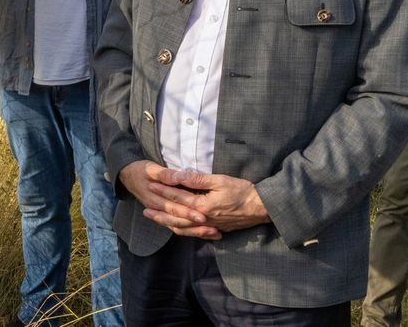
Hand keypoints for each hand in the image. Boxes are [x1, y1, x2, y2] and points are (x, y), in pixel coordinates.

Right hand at [118, 161, 219, 238]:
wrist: (128, 176)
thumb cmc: (140, 171)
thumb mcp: (150, 169)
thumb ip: (165, 174)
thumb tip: (179, 177)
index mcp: (154, 198)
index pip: (173, 207)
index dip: (188, 211)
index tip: (203, 215)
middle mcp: (158, 209)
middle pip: (178, 220)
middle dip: (196, 225)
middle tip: (213, 227)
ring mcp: (160, 214)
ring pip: (178, 227)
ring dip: (196, 232)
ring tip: (214, 234)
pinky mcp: (164, 216)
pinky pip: (177, 228)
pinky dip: (192, 232)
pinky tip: (206, 234)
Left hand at [144, 168, 269, 237]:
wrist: (262, 208)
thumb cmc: (243, 191)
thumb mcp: (220, 180)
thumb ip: (198, 179)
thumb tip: (178, 174)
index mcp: (203, 206)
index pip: (177, 197)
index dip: (162, 190)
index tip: (150, 184)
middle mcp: (203, 219)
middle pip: (176, 217)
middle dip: (159, 212)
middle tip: (144, 209)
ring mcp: (209, 227)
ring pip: (183, 228)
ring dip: (168, 223)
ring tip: (155, 220)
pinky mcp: (215, 230)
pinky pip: (194, 233)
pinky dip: (182, 231)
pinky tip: (177, 228)